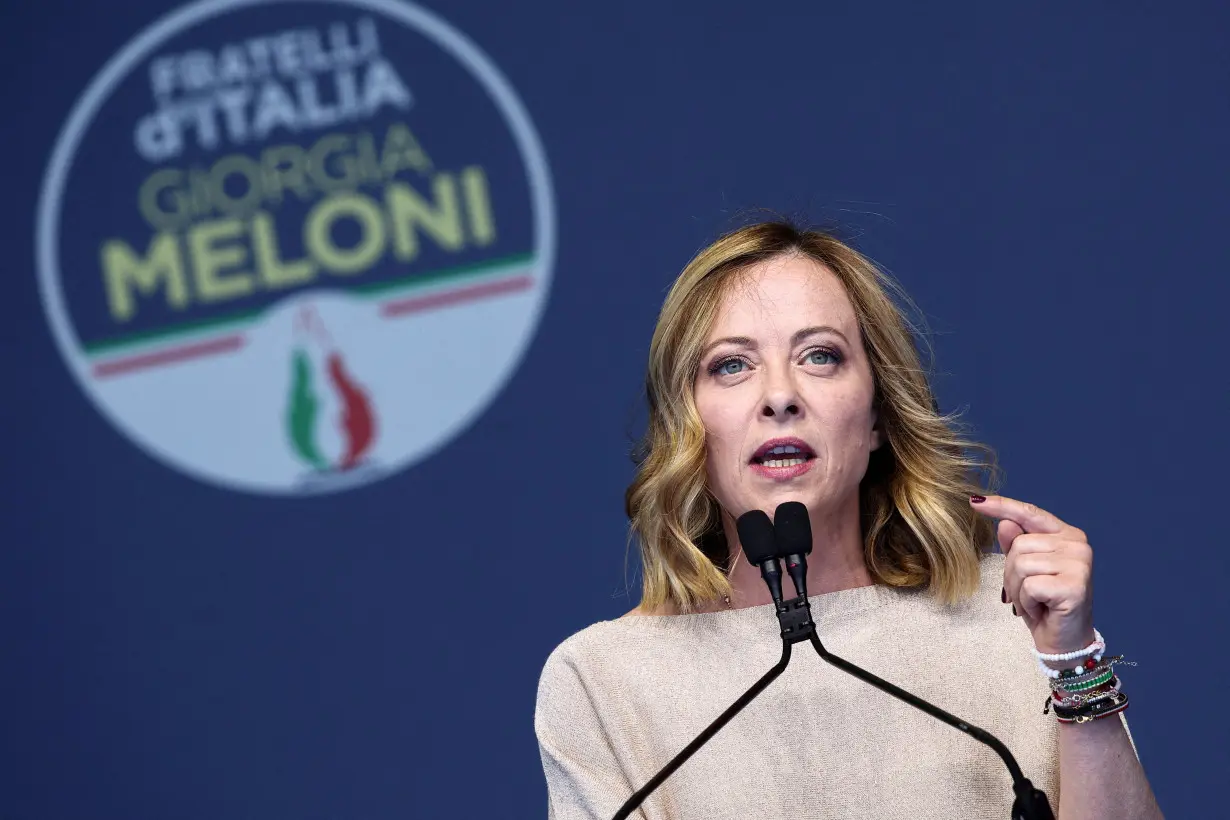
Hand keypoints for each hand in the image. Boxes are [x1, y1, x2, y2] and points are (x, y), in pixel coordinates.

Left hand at [971, 495, 1095, 655]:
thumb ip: (1015, 544)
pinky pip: (1030, 585)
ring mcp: (1079, 564)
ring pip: (1021, 564)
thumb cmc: (1044, 604)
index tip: (975, 502)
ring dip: (1019, 590)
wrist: (1064, 642)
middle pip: (1018, 544)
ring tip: (1036, 602)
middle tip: (1029, 593)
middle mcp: (1077, 545)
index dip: (1002, 506)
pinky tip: (1043, 609)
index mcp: (1067, 535)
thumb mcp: (1024, 571)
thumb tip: (1004, 522)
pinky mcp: (1075, 585)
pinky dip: (1027, 601)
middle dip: (1012, 573)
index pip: (1030, 514)